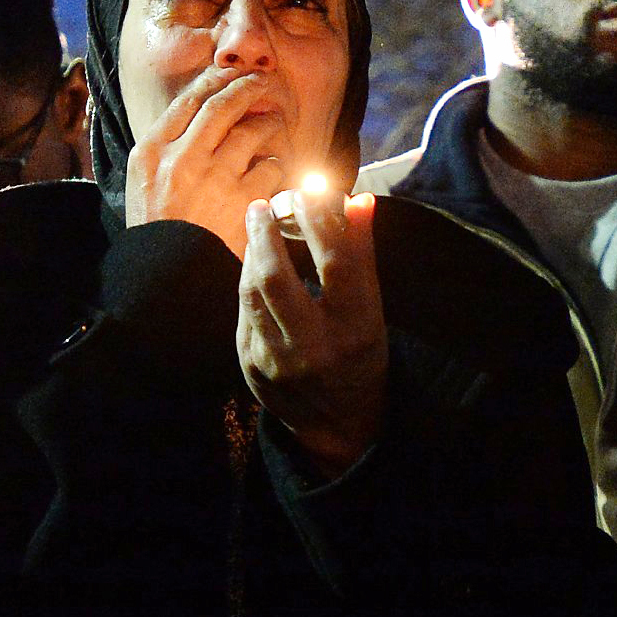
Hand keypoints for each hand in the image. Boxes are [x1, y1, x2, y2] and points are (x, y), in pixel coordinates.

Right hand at [126, 69, 289, 254]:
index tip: (231, 73)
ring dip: (269, 123)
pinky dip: (275, 166)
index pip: (188, 100)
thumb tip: (198, 113)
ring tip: (275, 122)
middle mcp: (182, 157)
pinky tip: (273, 172)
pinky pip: (270, 168)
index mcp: (151, 151)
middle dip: (247, 87)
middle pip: (222, 105)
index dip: (215, 81)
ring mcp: (214, 178)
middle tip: (264, 81)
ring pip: (252, 131)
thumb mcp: (144, 182)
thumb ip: (167, 148)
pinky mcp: (243, 201)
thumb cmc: (157, 228)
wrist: (167, 275)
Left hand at [238, 185, 387, 476]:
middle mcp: (316, 347)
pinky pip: (243, 311)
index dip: (320, 221)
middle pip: (278, 278)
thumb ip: (362, 257)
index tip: (310, 193)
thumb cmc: (361, 356)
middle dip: (265, 233)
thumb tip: (358, 200)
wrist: (337, 424)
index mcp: (357, 330)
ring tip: (256, 225)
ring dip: (251, 252)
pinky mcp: (250, 365)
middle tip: (263, 205)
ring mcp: (277, 360)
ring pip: (252, 292)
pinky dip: (248, 280)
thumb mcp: (373, 312)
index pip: (337, 263)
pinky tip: (254, 263)